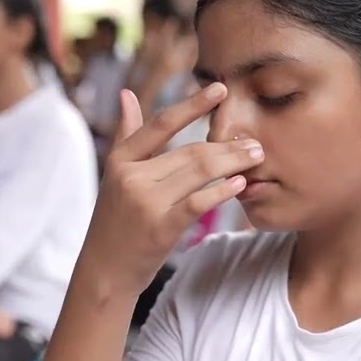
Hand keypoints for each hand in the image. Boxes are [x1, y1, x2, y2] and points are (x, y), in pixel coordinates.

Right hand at [80, 84, 263, 297]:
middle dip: (226, 145)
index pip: (161, 123)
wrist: (105, 271)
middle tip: (254, 142)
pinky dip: (222, 191)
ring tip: (255, 158)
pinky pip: (198, 202)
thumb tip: (126, 94)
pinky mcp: (160, 227)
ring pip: (198, 172)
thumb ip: (126, 135)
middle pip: (189, 151)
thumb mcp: (115, 177)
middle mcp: (131, 176)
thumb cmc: (116, 222)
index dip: (192, 104)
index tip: (220, 89)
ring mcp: (145, 202)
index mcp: (120, 160)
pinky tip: (240, 184)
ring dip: (232, 163)